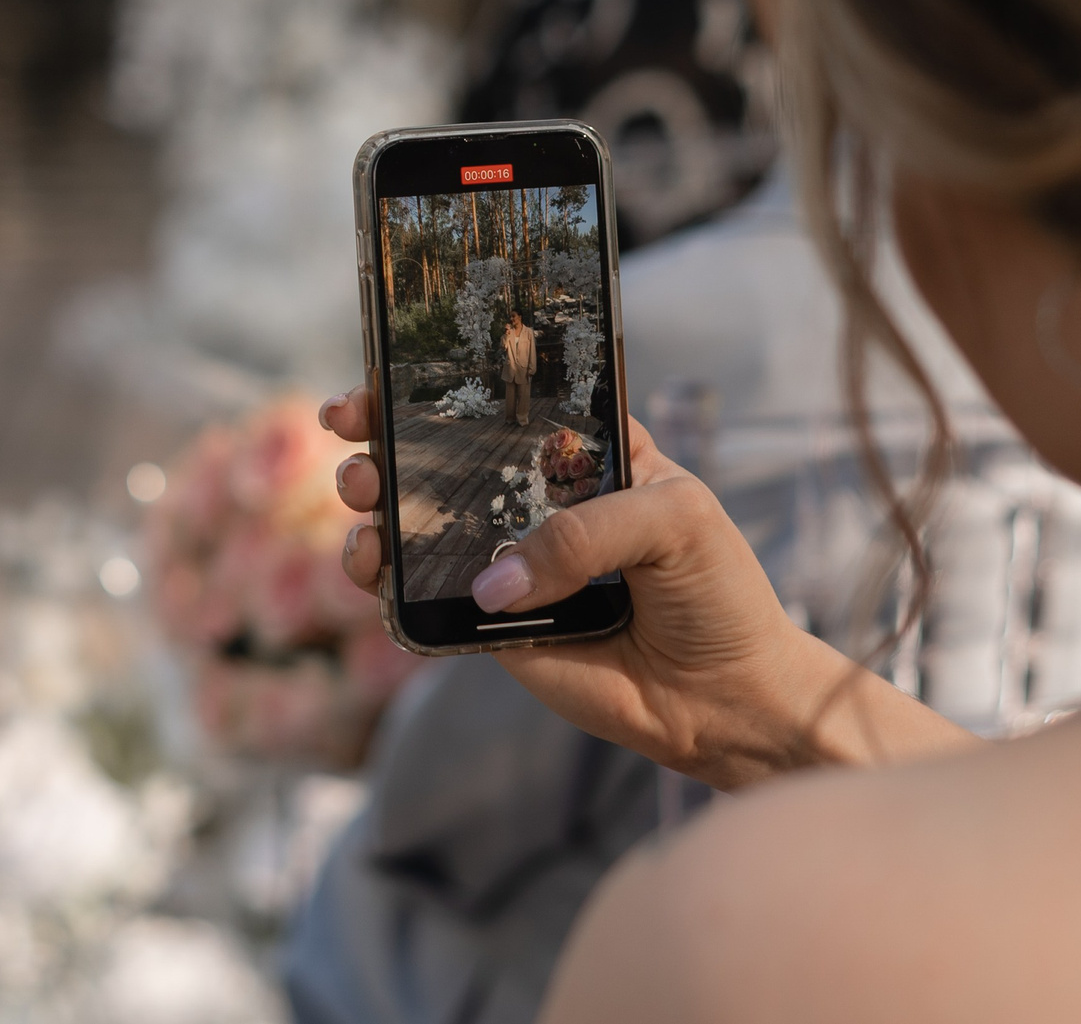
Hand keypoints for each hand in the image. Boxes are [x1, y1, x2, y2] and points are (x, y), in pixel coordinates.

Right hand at [322, 385, 976, 789]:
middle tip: (351, 440)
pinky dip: (387, 586)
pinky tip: (371, 570)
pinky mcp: (494, 627)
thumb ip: (584, 534)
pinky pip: (427, 603)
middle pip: (443, 460)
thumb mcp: (674, 523)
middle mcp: (538, 502)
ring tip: (363, 511)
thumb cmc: (718, 591)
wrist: (728, 699)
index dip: (439, 387)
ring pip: (421, 529)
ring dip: (375, 513)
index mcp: (585, 453)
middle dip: (383, 444)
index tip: (382, 381)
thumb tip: (492, 583)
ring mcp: (510, 563)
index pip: (504, 404)